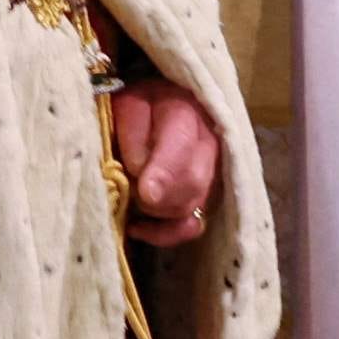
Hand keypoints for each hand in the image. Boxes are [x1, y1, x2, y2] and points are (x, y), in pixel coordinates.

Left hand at [108, 78, 219, 247]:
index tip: (146, 193)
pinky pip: (193, 226)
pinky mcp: (208, 195)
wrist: (158, 106)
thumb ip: (131, 133)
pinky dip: (165, 233)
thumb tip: (139, 171)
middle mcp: (209, 143)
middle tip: (130, 192)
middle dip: (156, 197)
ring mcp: (213, 172)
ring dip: (156, 212)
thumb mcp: (124, 106)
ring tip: (131, 199)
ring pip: (192, 207)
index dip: (165, 174)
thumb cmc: (135, 106)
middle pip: (192, 183)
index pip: (182, 146)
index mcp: (185, 112)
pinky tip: (138, 226)